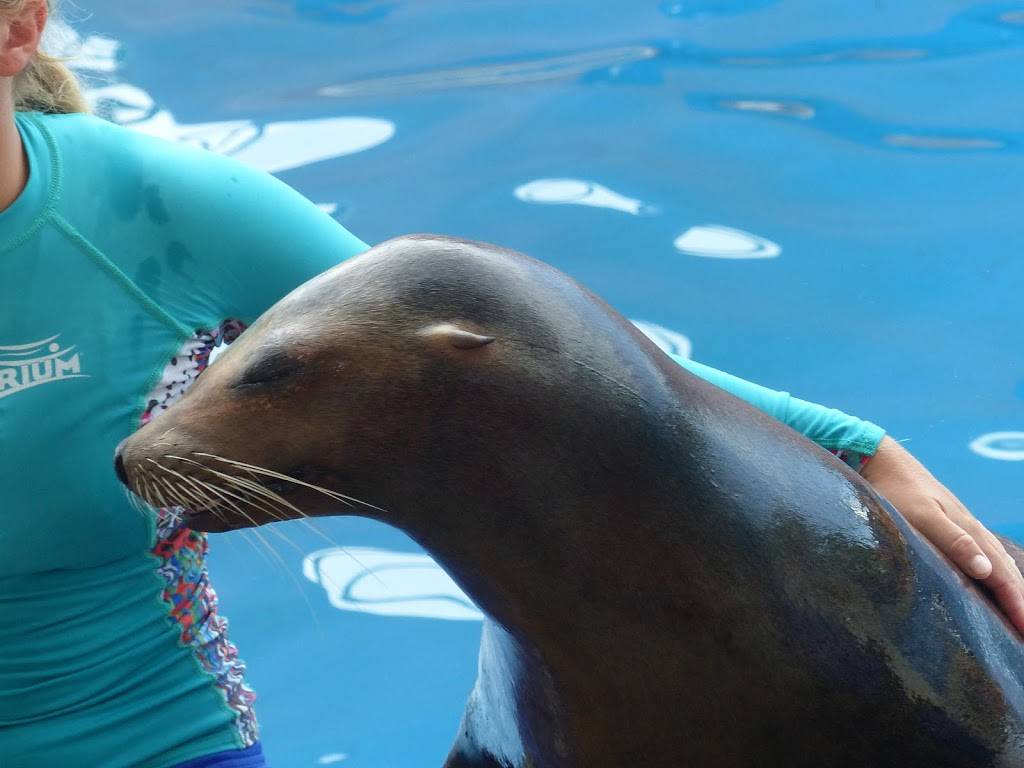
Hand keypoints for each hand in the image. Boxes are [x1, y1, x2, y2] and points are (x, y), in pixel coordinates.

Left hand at [861, 436, 1023, 634]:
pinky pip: (984, 553)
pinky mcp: (951, 524)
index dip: (1016, 604)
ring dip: (1012, 589)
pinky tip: (995, 579)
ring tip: (1020, 614)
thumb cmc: (897, 491)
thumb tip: (986, 571)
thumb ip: (953, 541)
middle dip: (1020, 602)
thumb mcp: (923, 517)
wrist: (882, 460)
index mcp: (970, 532)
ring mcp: (963, 526)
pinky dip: (996, 572)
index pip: (1002, 576)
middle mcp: (972, 530)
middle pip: (1006, 571)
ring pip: (997, 563)